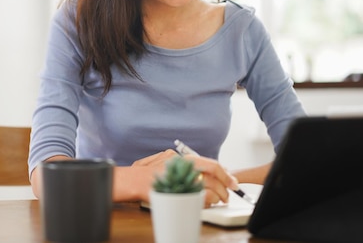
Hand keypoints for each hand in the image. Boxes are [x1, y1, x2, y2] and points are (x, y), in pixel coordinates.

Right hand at [119, 150, 238, 206]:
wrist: (131, 181)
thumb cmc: (146, 173)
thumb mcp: (165, 160)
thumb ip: (182, 163)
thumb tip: (203, 169)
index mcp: (182, 159)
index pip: (212, 164)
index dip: (225, 174)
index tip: (232, 181)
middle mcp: (183, 168)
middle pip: (212, 179)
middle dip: (223, 189)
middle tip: (227, 195)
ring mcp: (179, 181)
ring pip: (207, 191)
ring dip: (215, 197)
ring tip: (217, 200)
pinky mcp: (176, 192)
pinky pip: (197, 200)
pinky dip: (204, 203)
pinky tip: (205, 204)